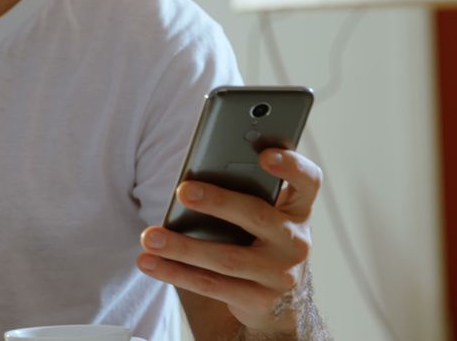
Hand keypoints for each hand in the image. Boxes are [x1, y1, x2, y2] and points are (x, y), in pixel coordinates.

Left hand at [136, 149, 321, 334]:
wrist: (279, 301)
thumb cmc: (259, 240)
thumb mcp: (262, 215)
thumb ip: (243, 193)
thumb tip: (191, 181)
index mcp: (297, 209)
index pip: (307, 181)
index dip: (290, 166)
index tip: (264, 154)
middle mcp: (296, 240)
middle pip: (258, 216)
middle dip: (218, 202)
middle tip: (182, 190)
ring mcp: (281, 274)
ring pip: (227, 257)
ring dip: (182, 247)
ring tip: (149, 236)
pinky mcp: (259, 299)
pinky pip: (211, 285)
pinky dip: (175, 272)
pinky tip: (149, 262)